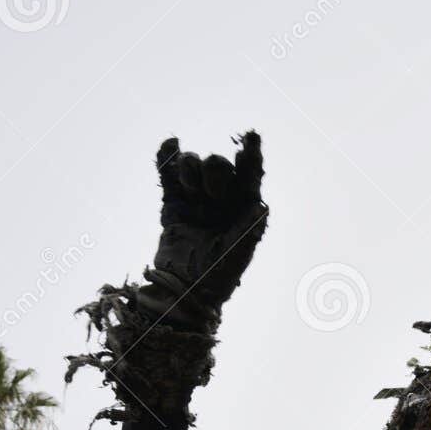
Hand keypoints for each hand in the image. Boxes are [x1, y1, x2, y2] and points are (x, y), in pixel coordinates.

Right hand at [147, 131, 268, 319]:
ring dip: (192, 167)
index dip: (251, 155)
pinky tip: (171, 144)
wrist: (184, 291)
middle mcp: (222, 201)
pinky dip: (168, 159)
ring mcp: (196, 201)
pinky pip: (169, 175)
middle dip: (216, 172)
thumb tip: (262, 206)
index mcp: (243, 208)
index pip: (250, 176)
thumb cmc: (218, 276)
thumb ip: (250, 228)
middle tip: (212, 193)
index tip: (251, 138)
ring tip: (191, 186)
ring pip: (194, 167)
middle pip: (219, 167)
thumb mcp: (239, 252)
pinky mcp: (173, 204)